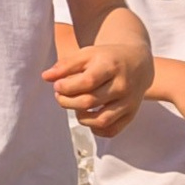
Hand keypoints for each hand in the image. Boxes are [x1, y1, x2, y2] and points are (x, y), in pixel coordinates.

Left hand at [48, 11, 152, 138]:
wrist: (138, 62)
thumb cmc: (108, 58)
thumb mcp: (88, 54)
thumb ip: (66, 65)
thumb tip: (46, 77)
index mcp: (111, 66)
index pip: (86, 82)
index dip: (66, 87)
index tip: (57, 86)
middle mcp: (123, 85)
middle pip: (90, 102)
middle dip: (68, 102)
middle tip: (61, 96)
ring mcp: (129, 102)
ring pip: (101, 120)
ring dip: (81, 117)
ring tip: (76, 106)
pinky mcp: (131, 114)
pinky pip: (111, 130)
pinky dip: (96, 129)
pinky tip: (89, 117)